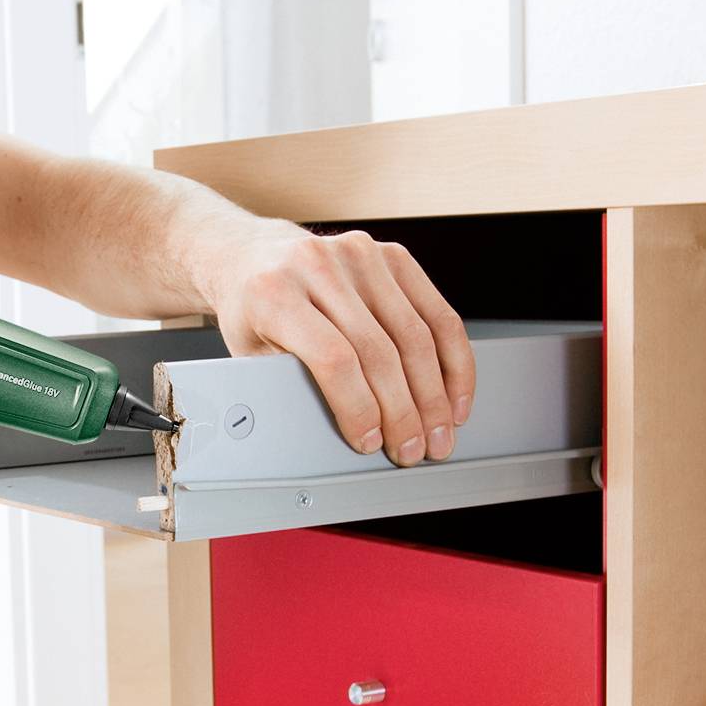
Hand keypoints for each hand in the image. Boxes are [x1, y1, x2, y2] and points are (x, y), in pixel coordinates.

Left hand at [197, 222, 475, 465]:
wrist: (255, 255)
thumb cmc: (254, 309)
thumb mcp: (251, 352)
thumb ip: (287, 385)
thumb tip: (330, 435)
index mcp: (276, 293)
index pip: (333, 358)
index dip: (359, 407)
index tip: (370, 441)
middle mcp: (319, 266)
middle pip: (379, 351)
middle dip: (404, 412)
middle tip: (414, 450)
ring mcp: (361, 255)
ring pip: (416, 336)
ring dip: (435, 394)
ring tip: (439, 432)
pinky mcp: (392, 256)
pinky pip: (437, 313)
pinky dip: (453, 359)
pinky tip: (454, 393)